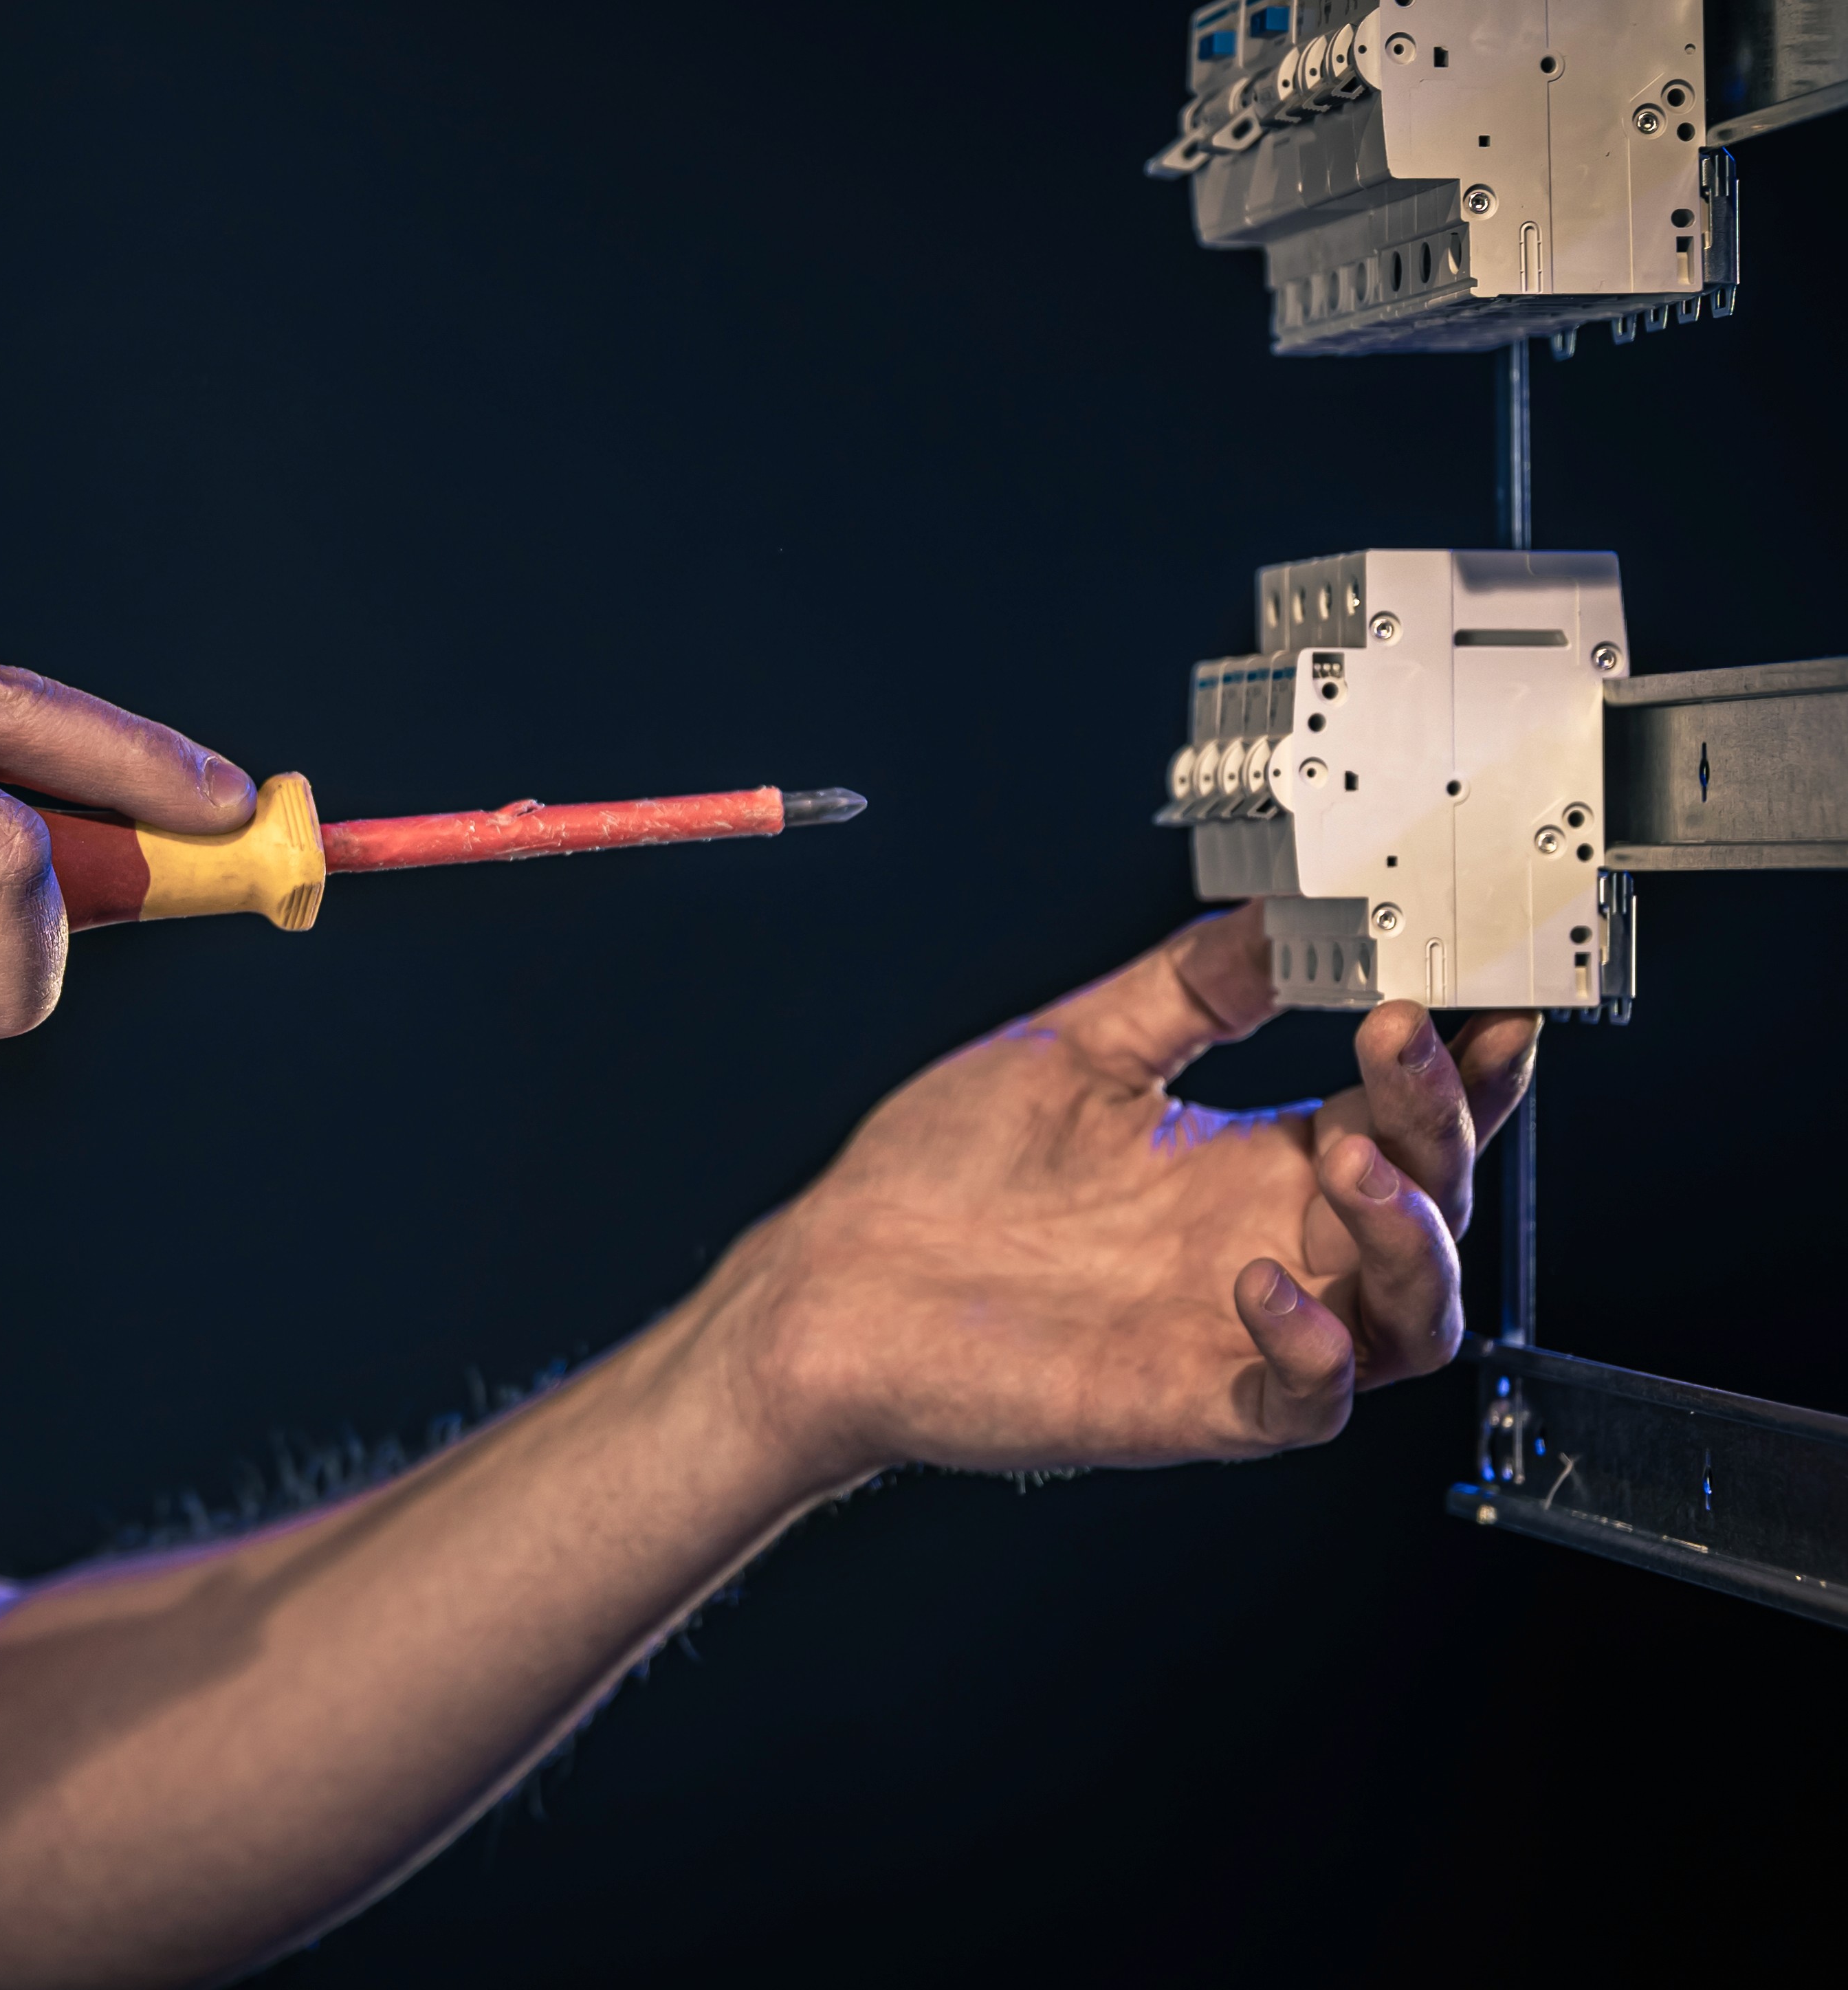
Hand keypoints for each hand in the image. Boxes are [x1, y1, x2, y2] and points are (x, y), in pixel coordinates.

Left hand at [724, 903, 1537, 1481]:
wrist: (831, 1281)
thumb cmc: (937, 1173)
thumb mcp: (1077, 1047)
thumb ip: (1189, 986)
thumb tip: (1278, 907)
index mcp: (1258, 1162)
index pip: (1405, 1118)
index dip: (1459, 1069)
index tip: (1479, 996)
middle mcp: (1272, 1245)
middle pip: (1434, 1205)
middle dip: (1444, 1122)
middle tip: (1404, 1040)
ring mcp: (1243, 1333)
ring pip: (1415, 1314)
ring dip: (1413, 1237)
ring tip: (1354, 1156)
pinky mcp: (1194, 1403)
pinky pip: (1307, 1401)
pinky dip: (1314, 1348)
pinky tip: (1262, 1282)